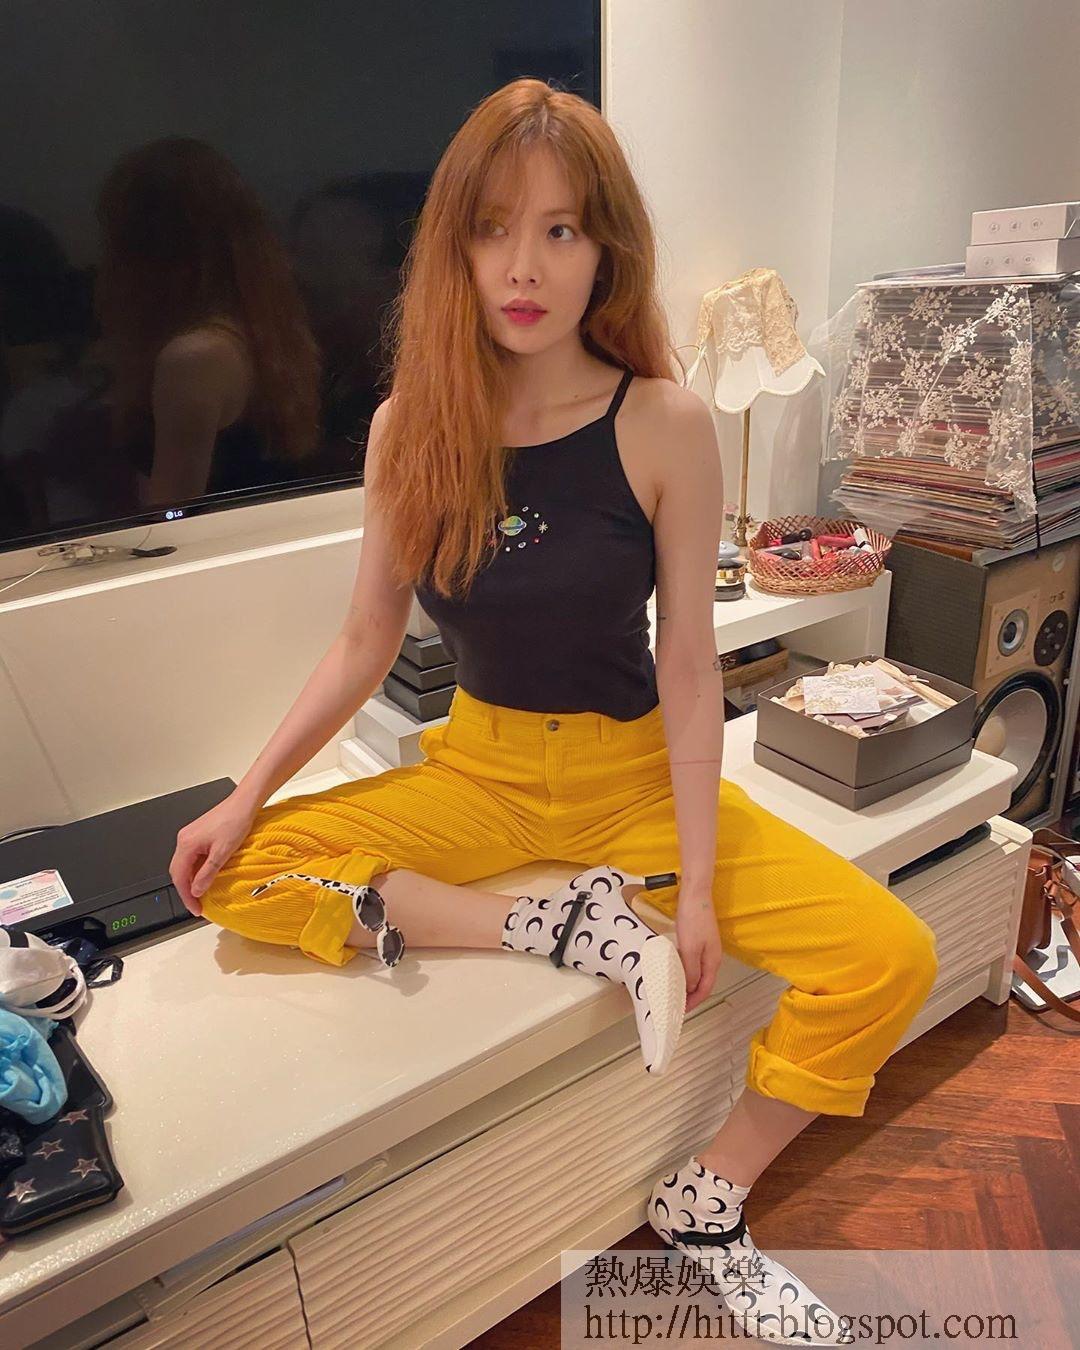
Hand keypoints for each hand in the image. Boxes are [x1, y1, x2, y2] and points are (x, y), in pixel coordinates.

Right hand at [169, 791, 258, 916]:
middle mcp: (184, 839)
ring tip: (201, 895)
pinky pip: (191, 857)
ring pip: (184, 865)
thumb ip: (207, 873)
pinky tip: (204, 877)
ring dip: (190, 881)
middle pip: (178, 872)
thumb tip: (196, 890)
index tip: (195, 908)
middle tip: (197, 905)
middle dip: (186, 891)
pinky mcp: (197, 835)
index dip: (186, 896)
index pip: (179, 877)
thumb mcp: (223, 852)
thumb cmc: (235, 821)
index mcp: (186, 844)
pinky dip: (195, 871)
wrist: (243, 803)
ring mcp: (189, 836)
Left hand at [674, 889, 722, 1012]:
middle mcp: (712, 957)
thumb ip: (691, 970)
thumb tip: (691, 989)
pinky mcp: (700, 939)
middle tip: (676, 1004)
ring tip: (675, 991)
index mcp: (712, 961)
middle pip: (704, 982)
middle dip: (692, 996)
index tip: (681, 1010)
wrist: (696, 894)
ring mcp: (707, 947)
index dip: (694, 1002)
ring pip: (699, 973)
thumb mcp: (690, 948)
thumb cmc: (693, 919)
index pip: (705, 989)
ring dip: (689, 983)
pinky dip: (687, 971)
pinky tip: (676, 970)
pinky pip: (695, 962)